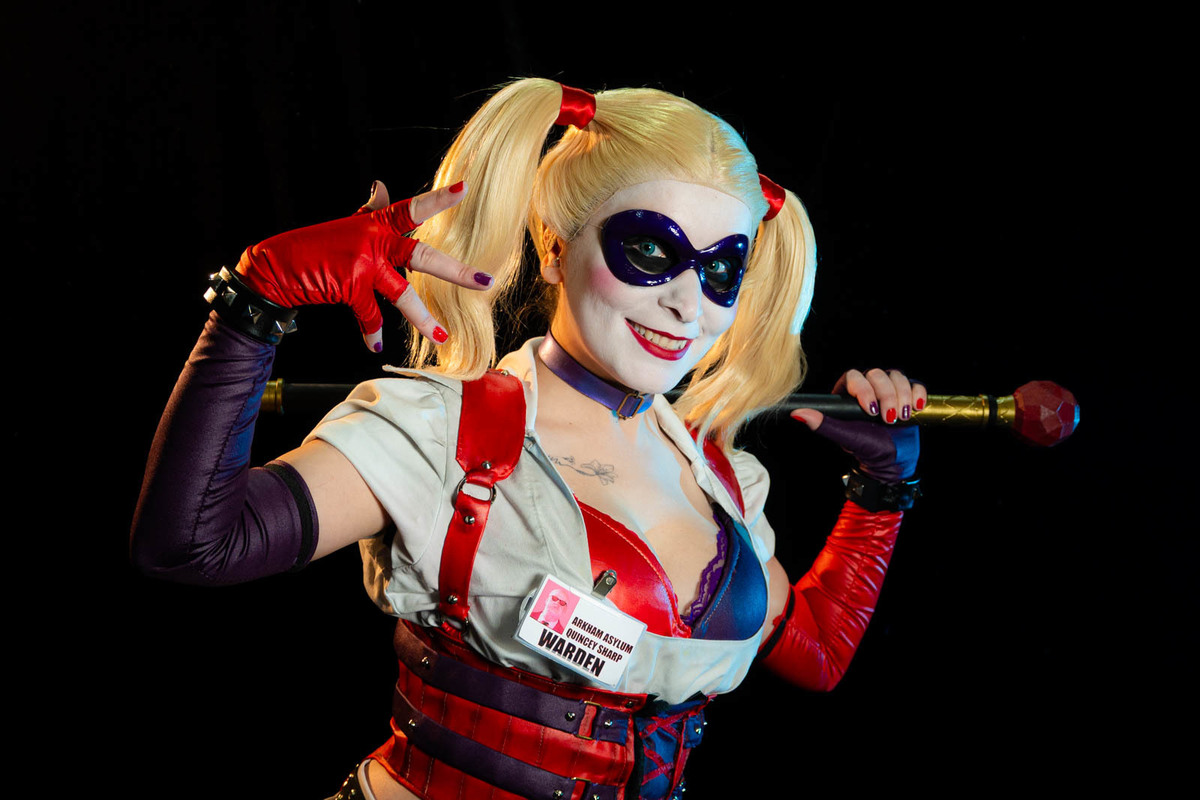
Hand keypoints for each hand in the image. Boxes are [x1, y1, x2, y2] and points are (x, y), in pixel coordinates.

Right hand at [236, 181, 491, 350]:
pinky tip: (374, 346)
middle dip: (457, 272)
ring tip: (442, 336)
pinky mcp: (350, 286)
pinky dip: (371, 332)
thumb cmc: (315, 247)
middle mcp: (375, 241)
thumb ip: (370, 210)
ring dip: (423, 318)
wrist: (276, 266)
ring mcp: (364, 264)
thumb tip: (382, 185)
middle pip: (425, 257)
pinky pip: (370, 315)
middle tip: (486, 281)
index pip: (413, 209)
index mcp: (377, 224)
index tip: (465, 188)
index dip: (439, 198)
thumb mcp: (347, 225)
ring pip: (403, 295)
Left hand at [791, 368, 924, 481]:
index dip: (864, 389)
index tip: (871, 410)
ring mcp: (889, 389)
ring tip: (902, 418)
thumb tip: (798, 414)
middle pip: (878, 374)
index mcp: (849, 393)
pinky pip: (915, 383)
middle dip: (886, 395)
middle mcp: (868, 387)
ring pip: (896, 376)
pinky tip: (916, 408)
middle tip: (889, 419)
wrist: (891, 461)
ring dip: (902, 396)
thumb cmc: (866, 449)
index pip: (854, 377)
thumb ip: (824, 425)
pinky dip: (917, 394)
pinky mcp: (908, 394)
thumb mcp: (845, 437)